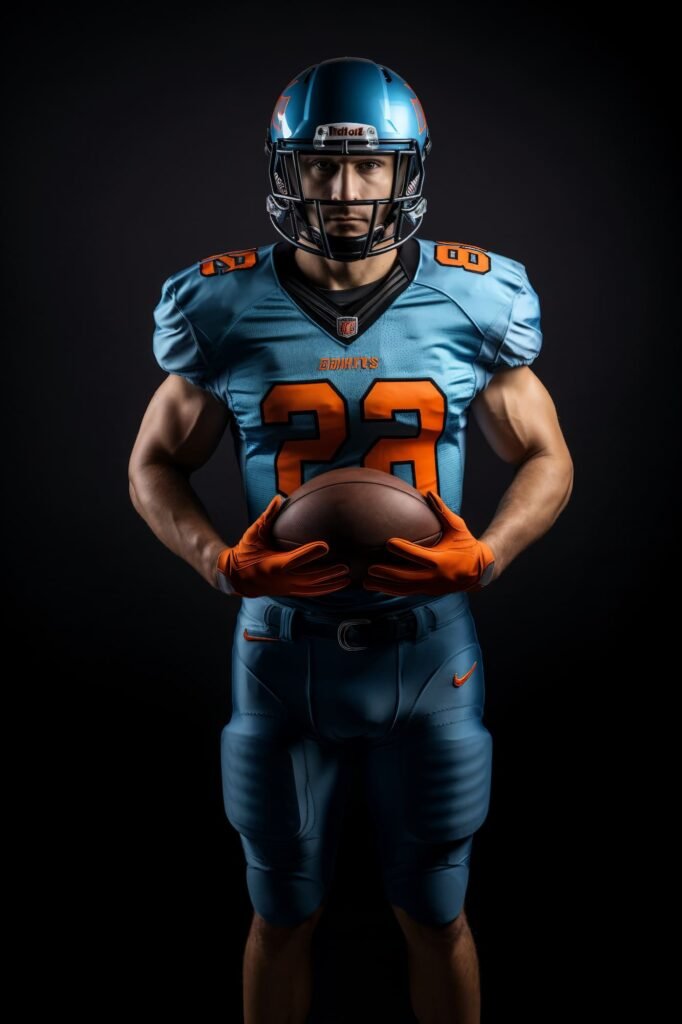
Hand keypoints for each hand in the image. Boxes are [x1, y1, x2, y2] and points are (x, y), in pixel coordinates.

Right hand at [216, 494, 351, 597]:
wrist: (237, 577)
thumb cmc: (245, 552)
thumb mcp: (253, 534)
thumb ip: (267, 517)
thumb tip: (279, 498)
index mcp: (272, 563)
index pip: (294, 559)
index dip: (310, 553)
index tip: (325, 546)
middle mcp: (281, 578)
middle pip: (309, 577)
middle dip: (328, 572)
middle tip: (346, 565)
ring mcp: (287, 587)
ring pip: (312, 588)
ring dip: (331, 583)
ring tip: (348, 577)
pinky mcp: (290, 591)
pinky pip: (310, 593)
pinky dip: (325, 590)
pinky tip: (339, 585)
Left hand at [362, 490, 495, 595]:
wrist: (480, 571)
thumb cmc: (467, 544)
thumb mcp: (458, 527)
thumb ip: (443, 512)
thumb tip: (429, 493)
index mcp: (442, 560)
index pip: (419, 555)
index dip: (403, 550)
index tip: (388, 542)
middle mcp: (435, 577)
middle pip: (407, 577)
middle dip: (387, 574)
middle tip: (370, 568)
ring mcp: (431, 587)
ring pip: (404, 589)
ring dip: (384, 587)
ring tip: (366, 582)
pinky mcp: (428, 592)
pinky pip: (406, 592)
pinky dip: (391, 591)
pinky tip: (377, 587)